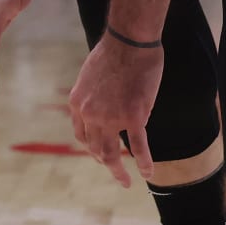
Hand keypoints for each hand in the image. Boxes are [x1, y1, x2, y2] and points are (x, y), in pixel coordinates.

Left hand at [67, 36, 163, 188]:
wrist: (128, 42)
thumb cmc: (112, 54)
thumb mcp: (89, 77)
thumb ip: (92, 97)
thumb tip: (100, 108)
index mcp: (78, 103)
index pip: (81, 135)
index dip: (91, 148)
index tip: (100, 154)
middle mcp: (90, 114)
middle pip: (95, 148)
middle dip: (105, 164)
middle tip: (116, 175)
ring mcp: (111, 117)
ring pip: (112, 153)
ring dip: (118, 171)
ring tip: (126, 182)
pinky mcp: (133, 117)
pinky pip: (138, 147)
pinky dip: (144, 163)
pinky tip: (148, 172)